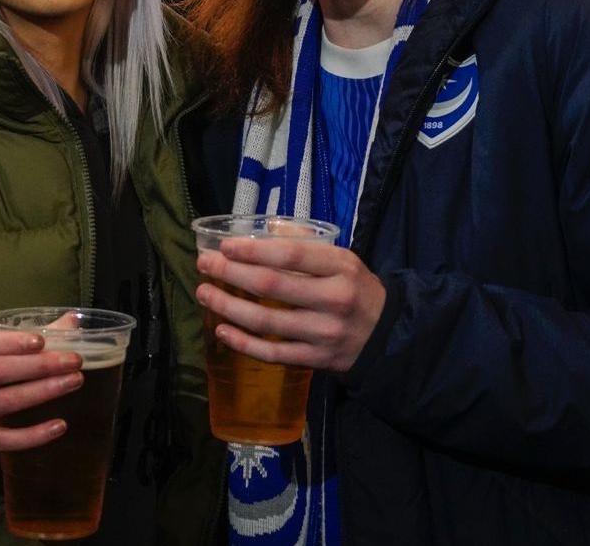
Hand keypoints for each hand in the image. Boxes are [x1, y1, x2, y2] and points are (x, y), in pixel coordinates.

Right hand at [0, 331, 83, 452]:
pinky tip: (60, 426)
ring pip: (4, 402)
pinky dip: (34, 434)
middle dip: (38, 365)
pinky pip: (6, 439)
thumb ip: (31, 340)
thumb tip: (72, 319)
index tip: (41, 341)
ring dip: (42, 391)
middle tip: (74, 361)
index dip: (11, 342)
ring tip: (74, 382)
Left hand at [195, 237, 385, 373]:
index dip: (254, 250)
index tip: (225, 246)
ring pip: (266, 322)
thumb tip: (265, 229)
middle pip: (271, 286)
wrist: (385, 335)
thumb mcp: (343, 259)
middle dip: (231, 273)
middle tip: (204, 264)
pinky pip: (272, 353)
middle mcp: (333, 300)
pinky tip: (222, 329)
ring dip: (228, 306)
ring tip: (204, 293)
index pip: (291, 255)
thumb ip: (306, 243)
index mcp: (341, 268)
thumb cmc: (356, 289)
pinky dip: (243, 343)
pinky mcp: (315, 360)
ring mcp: (323, 333)